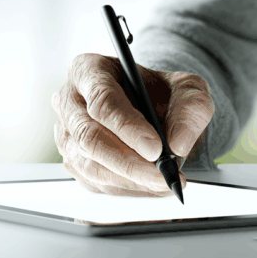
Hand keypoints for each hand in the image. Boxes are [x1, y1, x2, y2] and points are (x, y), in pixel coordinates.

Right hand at [52, 53, 214, 195]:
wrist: (150, 108)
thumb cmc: (158, 93)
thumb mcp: (186, 88)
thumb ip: (190, 109)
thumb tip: (178, 144)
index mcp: (89, 70)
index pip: (102, 100)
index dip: (127, 127)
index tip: (156, 148)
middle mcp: (69, 100)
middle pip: (89, 137)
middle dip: (129, 161)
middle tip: (162, 174)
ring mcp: (66, 133)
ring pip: (89, 165)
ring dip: (129, 179)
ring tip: (162, 181)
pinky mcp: (71, 159)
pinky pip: (93, 182)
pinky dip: (125, 187)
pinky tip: (148, 184)